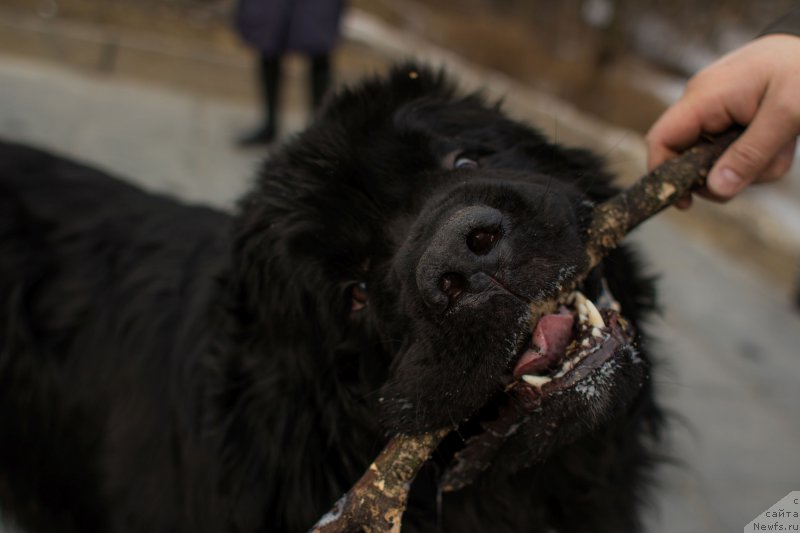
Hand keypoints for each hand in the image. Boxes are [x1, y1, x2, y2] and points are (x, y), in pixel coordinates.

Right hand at [646, 34, 799, 207]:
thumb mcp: (786, 116)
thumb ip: (750, 156)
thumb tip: (715, 190)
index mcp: (704, 96)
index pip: (661, 140)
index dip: (664, 175)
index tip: (685, 203)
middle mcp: (702, 102)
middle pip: (692, 157)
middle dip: (727, 173)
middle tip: (761, 172)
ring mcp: (716, 108)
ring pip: (718, 158)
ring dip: (751, 166)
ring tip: (783, 148)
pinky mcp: (730, 114)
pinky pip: (733, 148)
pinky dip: (758, 155)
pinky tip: (781, 142)